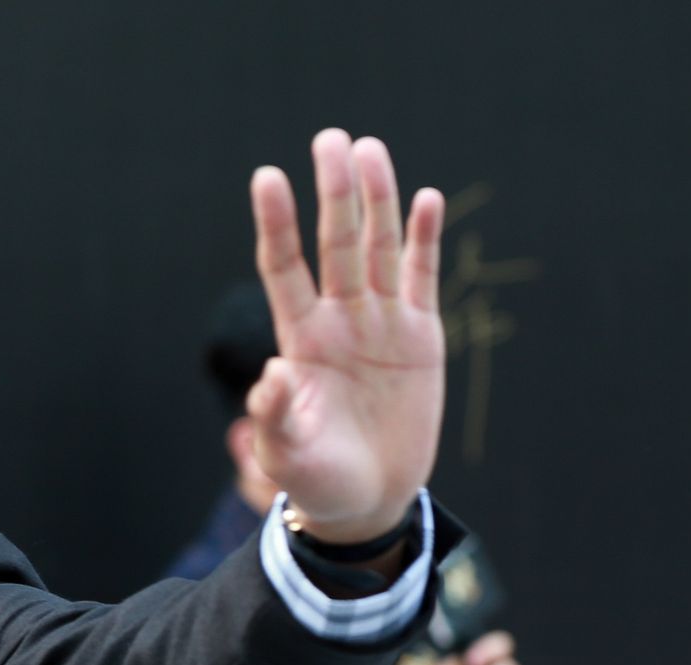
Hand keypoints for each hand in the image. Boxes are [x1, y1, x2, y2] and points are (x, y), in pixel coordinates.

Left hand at [248, 130, 445, 543]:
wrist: (366, 500)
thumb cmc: (315, 476)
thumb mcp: (285, 453)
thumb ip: (274, 417)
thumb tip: (269, 376)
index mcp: (299, 339)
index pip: (283, 268)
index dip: (276, 223)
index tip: (266, 176)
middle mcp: (338, 320)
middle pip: (334, 243)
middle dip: (332, 192)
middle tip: (330, 138)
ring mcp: (380, 324)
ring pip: (377, 249)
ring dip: (375, 200)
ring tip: (370, 148)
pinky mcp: (420, 337)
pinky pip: (422, 278)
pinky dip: (424, 239)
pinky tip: (424, 198)